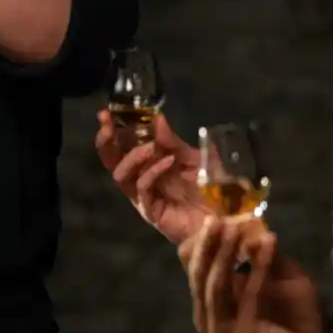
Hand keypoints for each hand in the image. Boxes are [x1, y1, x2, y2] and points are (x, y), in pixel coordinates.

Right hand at [93, 109, 208, 244]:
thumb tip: (157, 118)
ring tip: (150, 146)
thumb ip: (173, 142)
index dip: (112, 131)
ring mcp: (144, 198)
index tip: (106, 113)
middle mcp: (140, 182)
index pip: (120, 147)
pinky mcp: (152, 213)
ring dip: (133, 156)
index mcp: (146, 167)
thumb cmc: (209, 189)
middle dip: (107, 141)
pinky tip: (168, 161)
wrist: (227, 219)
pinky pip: (143, 189)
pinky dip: (152, 171)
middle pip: (112, 162)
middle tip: (107, 124)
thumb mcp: (192, 158)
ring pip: (120, 176)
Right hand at [180, 217, 332, 332]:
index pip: (191, 266)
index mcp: (209, 301)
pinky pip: (246, 295)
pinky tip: (270, 245)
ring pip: (215, 284)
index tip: (217, 217)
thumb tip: (247, 225)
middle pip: (197, 273)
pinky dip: (258, 268)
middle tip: (217, 219)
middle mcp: (206, 316)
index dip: (201, 241)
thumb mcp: (278, 275)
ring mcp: (219, 329)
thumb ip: (260, 254)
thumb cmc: (296, 314)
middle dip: (207, 244)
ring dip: (225, 253)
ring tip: (237, 228)